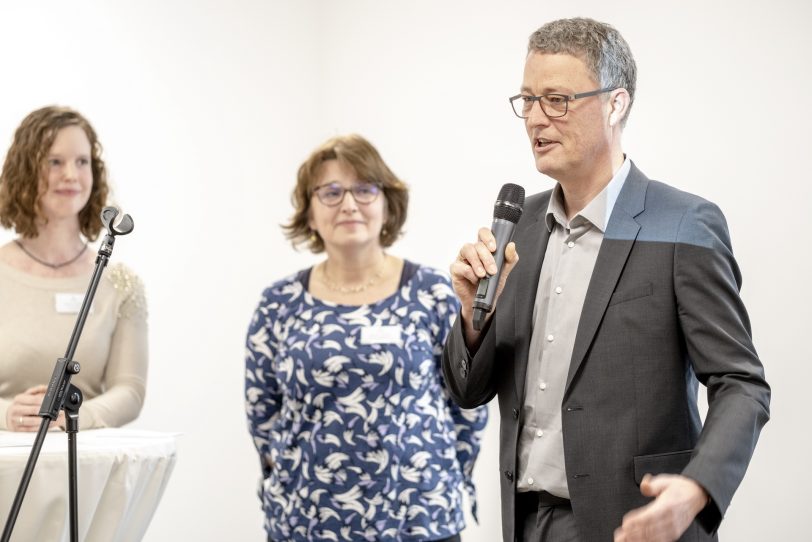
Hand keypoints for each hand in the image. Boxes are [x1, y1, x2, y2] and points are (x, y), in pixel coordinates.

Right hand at [5, 385, 65, 431]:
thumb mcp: (30, 394)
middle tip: (59, 412)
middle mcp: (15, 409)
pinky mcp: (16, 429)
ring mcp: (14, 420)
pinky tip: (48, 425)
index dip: (45, 401)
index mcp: (19, 399)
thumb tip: (48, 388)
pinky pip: (30, 429)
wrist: (12, 415)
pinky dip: (40, 428)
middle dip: (47, 411)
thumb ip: (39, 390)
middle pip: (33, 410)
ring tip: (55, 419)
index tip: (54, 402)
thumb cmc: (24, 404)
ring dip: (45, 420)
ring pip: (32, 421)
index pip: (34, 399)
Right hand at [450, 227, 518, 346]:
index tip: (494, 248)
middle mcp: (472, 251)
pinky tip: (475, 279)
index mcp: (483, 248)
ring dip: (477, 263)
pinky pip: (460, 266)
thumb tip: (510, 246)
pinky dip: (470, 273)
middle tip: (493, 270)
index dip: (488, 237)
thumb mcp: (504, 271)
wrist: (484, 302)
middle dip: (487, 257)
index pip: (483, 233)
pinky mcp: (455, 270)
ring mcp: (462, 259)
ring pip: (467, 250)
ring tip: (483, 275)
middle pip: (477, 244)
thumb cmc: (492, 284)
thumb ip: (509, 259)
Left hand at [614, 474, 708, 541]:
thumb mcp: (665, 481)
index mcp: (667, 506)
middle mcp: (671, 519)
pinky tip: (638, 541)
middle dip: (633, 533)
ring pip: (654, 538)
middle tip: (619, 536)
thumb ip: (652, 485)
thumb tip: (644, 485)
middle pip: (649, 529)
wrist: (697, 495)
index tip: (625, 524)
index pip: (650, 516)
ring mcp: (674, 528)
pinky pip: (661, 541)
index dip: (636, 521)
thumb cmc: (679, 488)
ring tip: (624, 540)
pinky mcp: (675, 534)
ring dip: (638, 540)